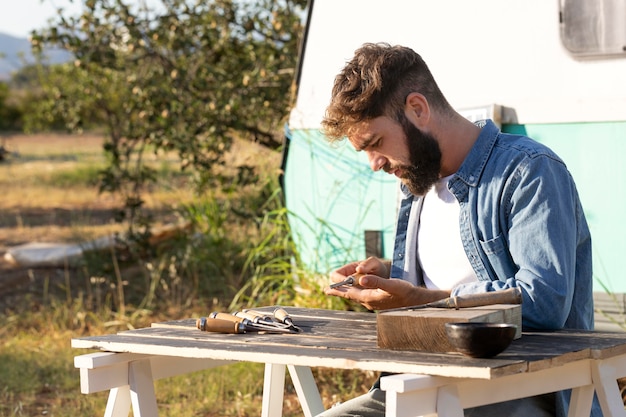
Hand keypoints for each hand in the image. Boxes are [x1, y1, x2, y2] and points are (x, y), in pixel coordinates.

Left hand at [325, 257, 449, 310]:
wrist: (416, 301)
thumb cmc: (405, 292)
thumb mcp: (391, 285)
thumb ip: (376, 281)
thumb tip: (362, 278)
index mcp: (370, 297)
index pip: (350, 292)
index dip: (338, 289)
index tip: (327, 287)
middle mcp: (369, 301)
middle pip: (350, 295)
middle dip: (339, 291)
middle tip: (326, 289)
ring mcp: (374, 302)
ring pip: (356, 295)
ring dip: (347, 291)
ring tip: (338, 289)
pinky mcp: (379, 301)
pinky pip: (362, 296)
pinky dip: (355, 292)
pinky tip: (357, 291)